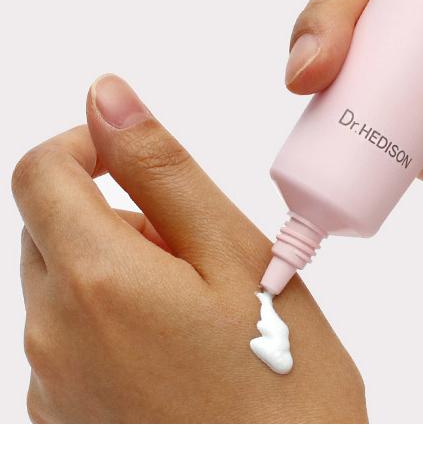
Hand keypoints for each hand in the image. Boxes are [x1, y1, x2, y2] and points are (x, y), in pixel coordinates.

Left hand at [13, 75, 366, 422]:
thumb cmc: (282, 380)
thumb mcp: (237, 253)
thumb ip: (163, 170)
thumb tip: (109, 97)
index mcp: (95, 282)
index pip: (41, 172)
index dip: (87, 145)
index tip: (138, 159)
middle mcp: (51, 338)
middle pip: (52, 229)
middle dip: (115, 215)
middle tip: (196, 251)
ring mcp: (52, 390)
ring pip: (63, 285)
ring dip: (118, 270)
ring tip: (200, 310)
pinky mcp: (65, 424)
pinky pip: (70, 341)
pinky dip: (113, 322)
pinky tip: (180, 355)